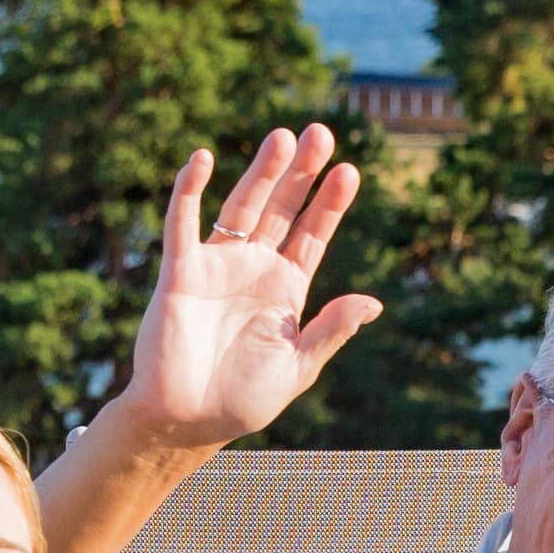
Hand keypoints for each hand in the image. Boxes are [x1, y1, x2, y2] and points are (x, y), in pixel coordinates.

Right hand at [110, 131, 382, 446]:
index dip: (329, 204)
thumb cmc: (242, 400)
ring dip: (262, 173)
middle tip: (321, 132)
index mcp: (285, 290)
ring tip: (284, 137)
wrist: (186, 420)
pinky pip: (183, 223)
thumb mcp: (298, 367)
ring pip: (242, 207)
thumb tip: (373, 303)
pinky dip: (190, 191)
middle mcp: (253, 269)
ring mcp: (217, 266)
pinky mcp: (180, 272)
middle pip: (282, 209)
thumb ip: (331, 331)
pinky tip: (203, 159)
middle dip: (301, 173)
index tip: (349, 172)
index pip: (312, 236)